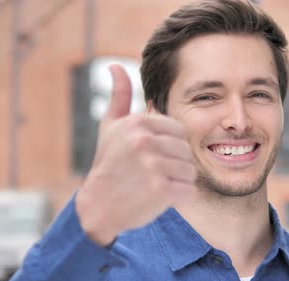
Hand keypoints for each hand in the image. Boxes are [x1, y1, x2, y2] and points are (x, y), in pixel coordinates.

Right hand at [75, 64, 196, 245]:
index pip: (179, 132)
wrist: (97, 207)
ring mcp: (153, 165)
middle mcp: (145, 141)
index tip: (149, 159)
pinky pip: (190, 192)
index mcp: (138, 123)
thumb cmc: (109, 165)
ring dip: (177, 183)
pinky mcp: (161, 189)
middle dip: (174, 166)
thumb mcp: (110, 127)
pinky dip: (180, 199)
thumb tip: (115, 66)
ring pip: (190, 172)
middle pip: (186, 152)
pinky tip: (159, 199)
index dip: (169, 148)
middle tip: (150, 176)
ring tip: (154, 186)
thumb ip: (119, 96)